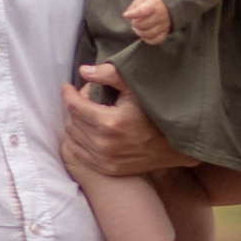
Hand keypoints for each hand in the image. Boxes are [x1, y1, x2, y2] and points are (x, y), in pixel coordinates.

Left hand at [60, 69, 184, 177]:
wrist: (173, 145)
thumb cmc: (154, 113)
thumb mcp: (135, 89)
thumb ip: (110, 75)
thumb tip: (84, 71)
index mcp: (109, 122)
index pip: (75, 106)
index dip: (69, 94)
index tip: (68, 87)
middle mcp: (103, 143)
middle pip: (72, 121)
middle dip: (75, 107)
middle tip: (85, 98)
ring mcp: (104, 159)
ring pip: (72, 138)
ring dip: (75, 123)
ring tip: (86, 114)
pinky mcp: (107, 169)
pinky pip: (78, 154)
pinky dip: (77, 141)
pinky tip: (86, 131)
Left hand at [122, 0, 172, 41]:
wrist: (170, 3)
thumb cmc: (154, 0)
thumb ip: (135, 5)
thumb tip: (128, 15)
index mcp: (155, 4)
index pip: (143, 11)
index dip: (133, 14)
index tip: (126, 15)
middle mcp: (161, 15)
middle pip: (143, 25)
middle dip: (135, 23)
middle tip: (134, 20)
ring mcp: (164, 25)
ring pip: (148, 34)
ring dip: (139, 32)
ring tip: (138, 27)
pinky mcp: (165, 32)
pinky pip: (156, 40)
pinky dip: (148, 39)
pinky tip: (144, 33)